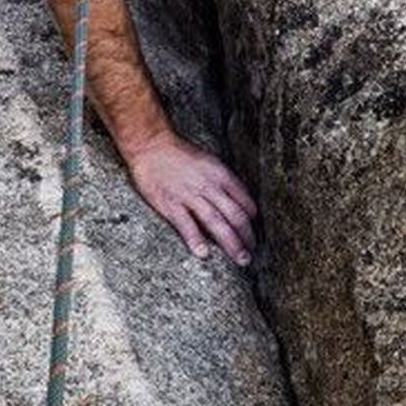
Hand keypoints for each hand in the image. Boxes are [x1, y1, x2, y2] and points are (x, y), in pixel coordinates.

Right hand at [125, 132, 256, 266]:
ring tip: (240, 259)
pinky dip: (195, 239)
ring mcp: (189, 195)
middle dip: (247, 238)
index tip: (254, 234)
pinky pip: (186, 224)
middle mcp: (208, 186)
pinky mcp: (170, 204)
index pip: (245, 201)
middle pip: (235, 215)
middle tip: (251, 255)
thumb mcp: (210, 162)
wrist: (151, 145)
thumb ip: (223, 182)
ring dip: (231, 243)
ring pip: (216, 222)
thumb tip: (238, 203)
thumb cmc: (180, 154)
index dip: (253, 221)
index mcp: (220, 174)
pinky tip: (203, 254)